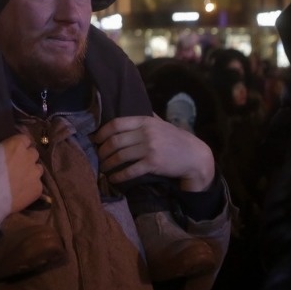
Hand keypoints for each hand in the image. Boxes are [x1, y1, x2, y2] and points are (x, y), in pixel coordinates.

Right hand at [0, 112, 42, 226]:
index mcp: (16, 145)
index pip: (24, 138)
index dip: (17, 143)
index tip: (8, 150)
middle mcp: (30, 157)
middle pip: (32, 152)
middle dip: (24, 156)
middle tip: (10, 164)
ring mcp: (35, 175)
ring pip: (37, 168)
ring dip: (29, 170)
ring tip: (16, 177)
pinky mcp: (37, 191)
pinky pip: (37, 185)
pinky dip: (30, 186)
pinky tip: (19, 190)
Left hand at [91, 115, 214, 191]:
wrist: (194, 156)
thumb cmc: (174, 139)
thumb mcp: (160, 124)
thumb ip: (144, 119)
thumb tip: (126, 110)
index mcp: (145, 121)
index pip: (116, 124)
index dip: (102, 132)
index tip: (95, 140)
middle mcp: (146, 133)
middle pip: (114, 141)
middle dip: (102, 150)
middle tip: (98, 156)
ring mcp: (150, 148)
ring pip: (120, 156)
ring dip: (107, 164)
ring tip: (103, 168)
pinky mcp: (153, 163)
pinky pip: (130, 170)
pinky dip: (118, 176)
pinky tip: (113, 179)